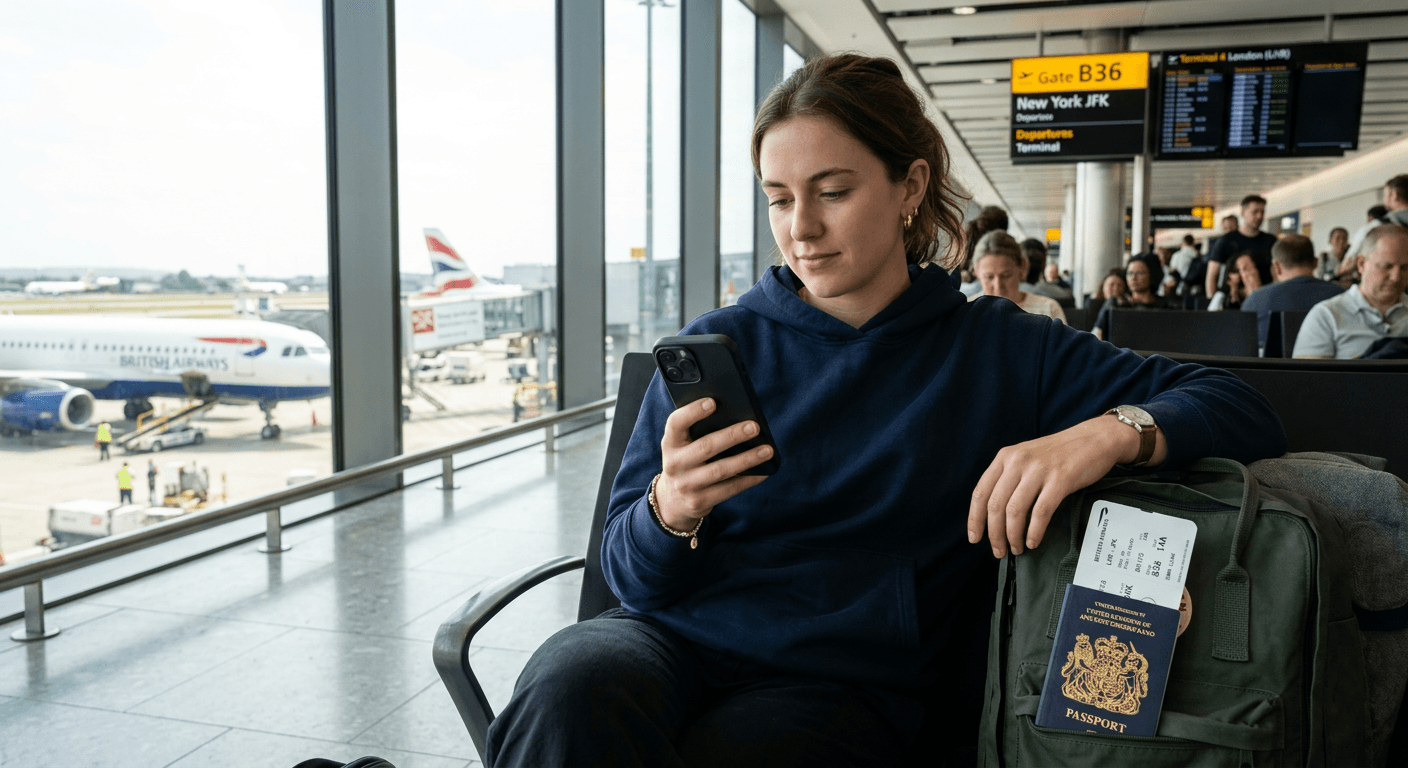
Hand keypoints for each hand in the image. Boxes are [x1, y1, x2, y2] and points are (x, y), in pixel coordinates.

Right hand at [654, 398, 772, 530]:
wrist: (673, 500)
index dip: (693, 411)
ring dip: (747, 459)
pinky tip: (764, 471)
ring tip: (767, 450)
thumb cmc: (687, 460)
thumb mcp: (684, 446)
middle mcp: (674, 464)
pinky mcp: (699, 502)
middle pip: (706, 447)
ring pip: (720, 470)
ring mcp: (686, 485)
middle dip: (732, 435)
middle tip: (754, 426)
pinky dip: (749, 480)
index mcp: (670, 443)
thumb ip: (699, 431)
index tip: (713, 402)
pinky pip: (729, 489)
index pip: (676, 423)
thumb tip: (738, 418)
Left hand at [967, 415, 1162, 557]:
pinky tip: (1033, 541)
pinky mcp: (1060, 479)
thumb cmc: (1060, 454)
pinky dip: (1034, 531)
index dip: (975, 519)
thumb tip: (995, 515)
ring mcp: (1039, 470)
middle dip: (994, 534)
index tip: (975, 538)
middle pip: (996, 505)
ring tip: (1017, 548)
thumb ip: (1010, 478)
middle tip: (999, 551)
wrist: (1095, 438)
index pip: (980, 492)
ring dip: (1013, 535)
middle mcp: (1018, 462)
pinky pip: (1041, 511)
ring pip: (1015, 511)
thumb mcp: (1027, 458)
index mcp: (1005, 457)